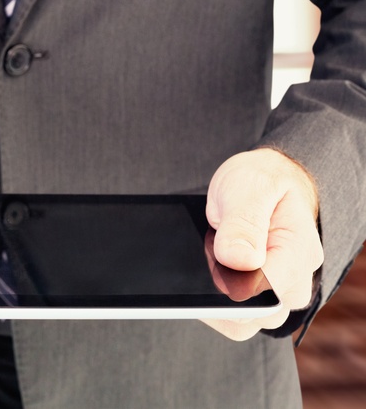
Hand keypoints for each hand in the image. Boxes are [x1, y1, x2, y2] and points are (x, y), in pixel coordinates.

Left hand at [202, 148, 323, 339]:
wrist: (262, 179)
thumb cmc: (260, 180)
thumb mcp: (250, 188)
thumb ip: (244, 223)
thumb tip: (239, 261)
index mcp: (297, 252)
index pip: (269, 293)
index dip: (233, 287)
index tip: (212, 264)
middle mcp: (294, 279)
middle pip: (257, 317)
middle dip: (221, 296)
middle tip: (206, 255)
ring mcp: (277, 290)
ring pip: (243, 320)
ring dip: (215, 300)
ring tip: (206, 260)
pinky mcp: (259, 293)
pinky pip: (234, 314)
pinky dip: (213, 300)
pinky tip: (202, 274)